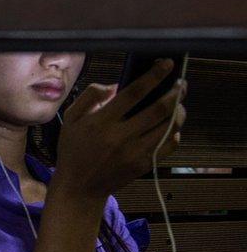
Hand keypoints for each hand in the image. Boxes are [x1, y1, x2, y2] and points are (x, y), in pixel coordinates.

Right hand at [55, 58, 186, 198]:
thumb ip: (89, 97)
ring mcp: (134, 152)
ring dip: (178, 111)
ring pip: (168, 126)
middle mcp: (120, 136)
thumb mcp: (70, 119)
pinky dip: (175, 133)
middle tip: (181, 84)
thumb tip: (114, 86)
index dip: (153, 76)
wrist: (79, 187)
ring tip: (178, 104)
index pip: (134, 92)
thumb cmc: (73, 150)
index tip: (167, 64)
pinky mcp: (144, 165)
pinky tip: (171, 127)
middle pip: (159, 109)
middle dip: (175, 93)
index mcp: (101, 122)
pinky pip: (168, 145)